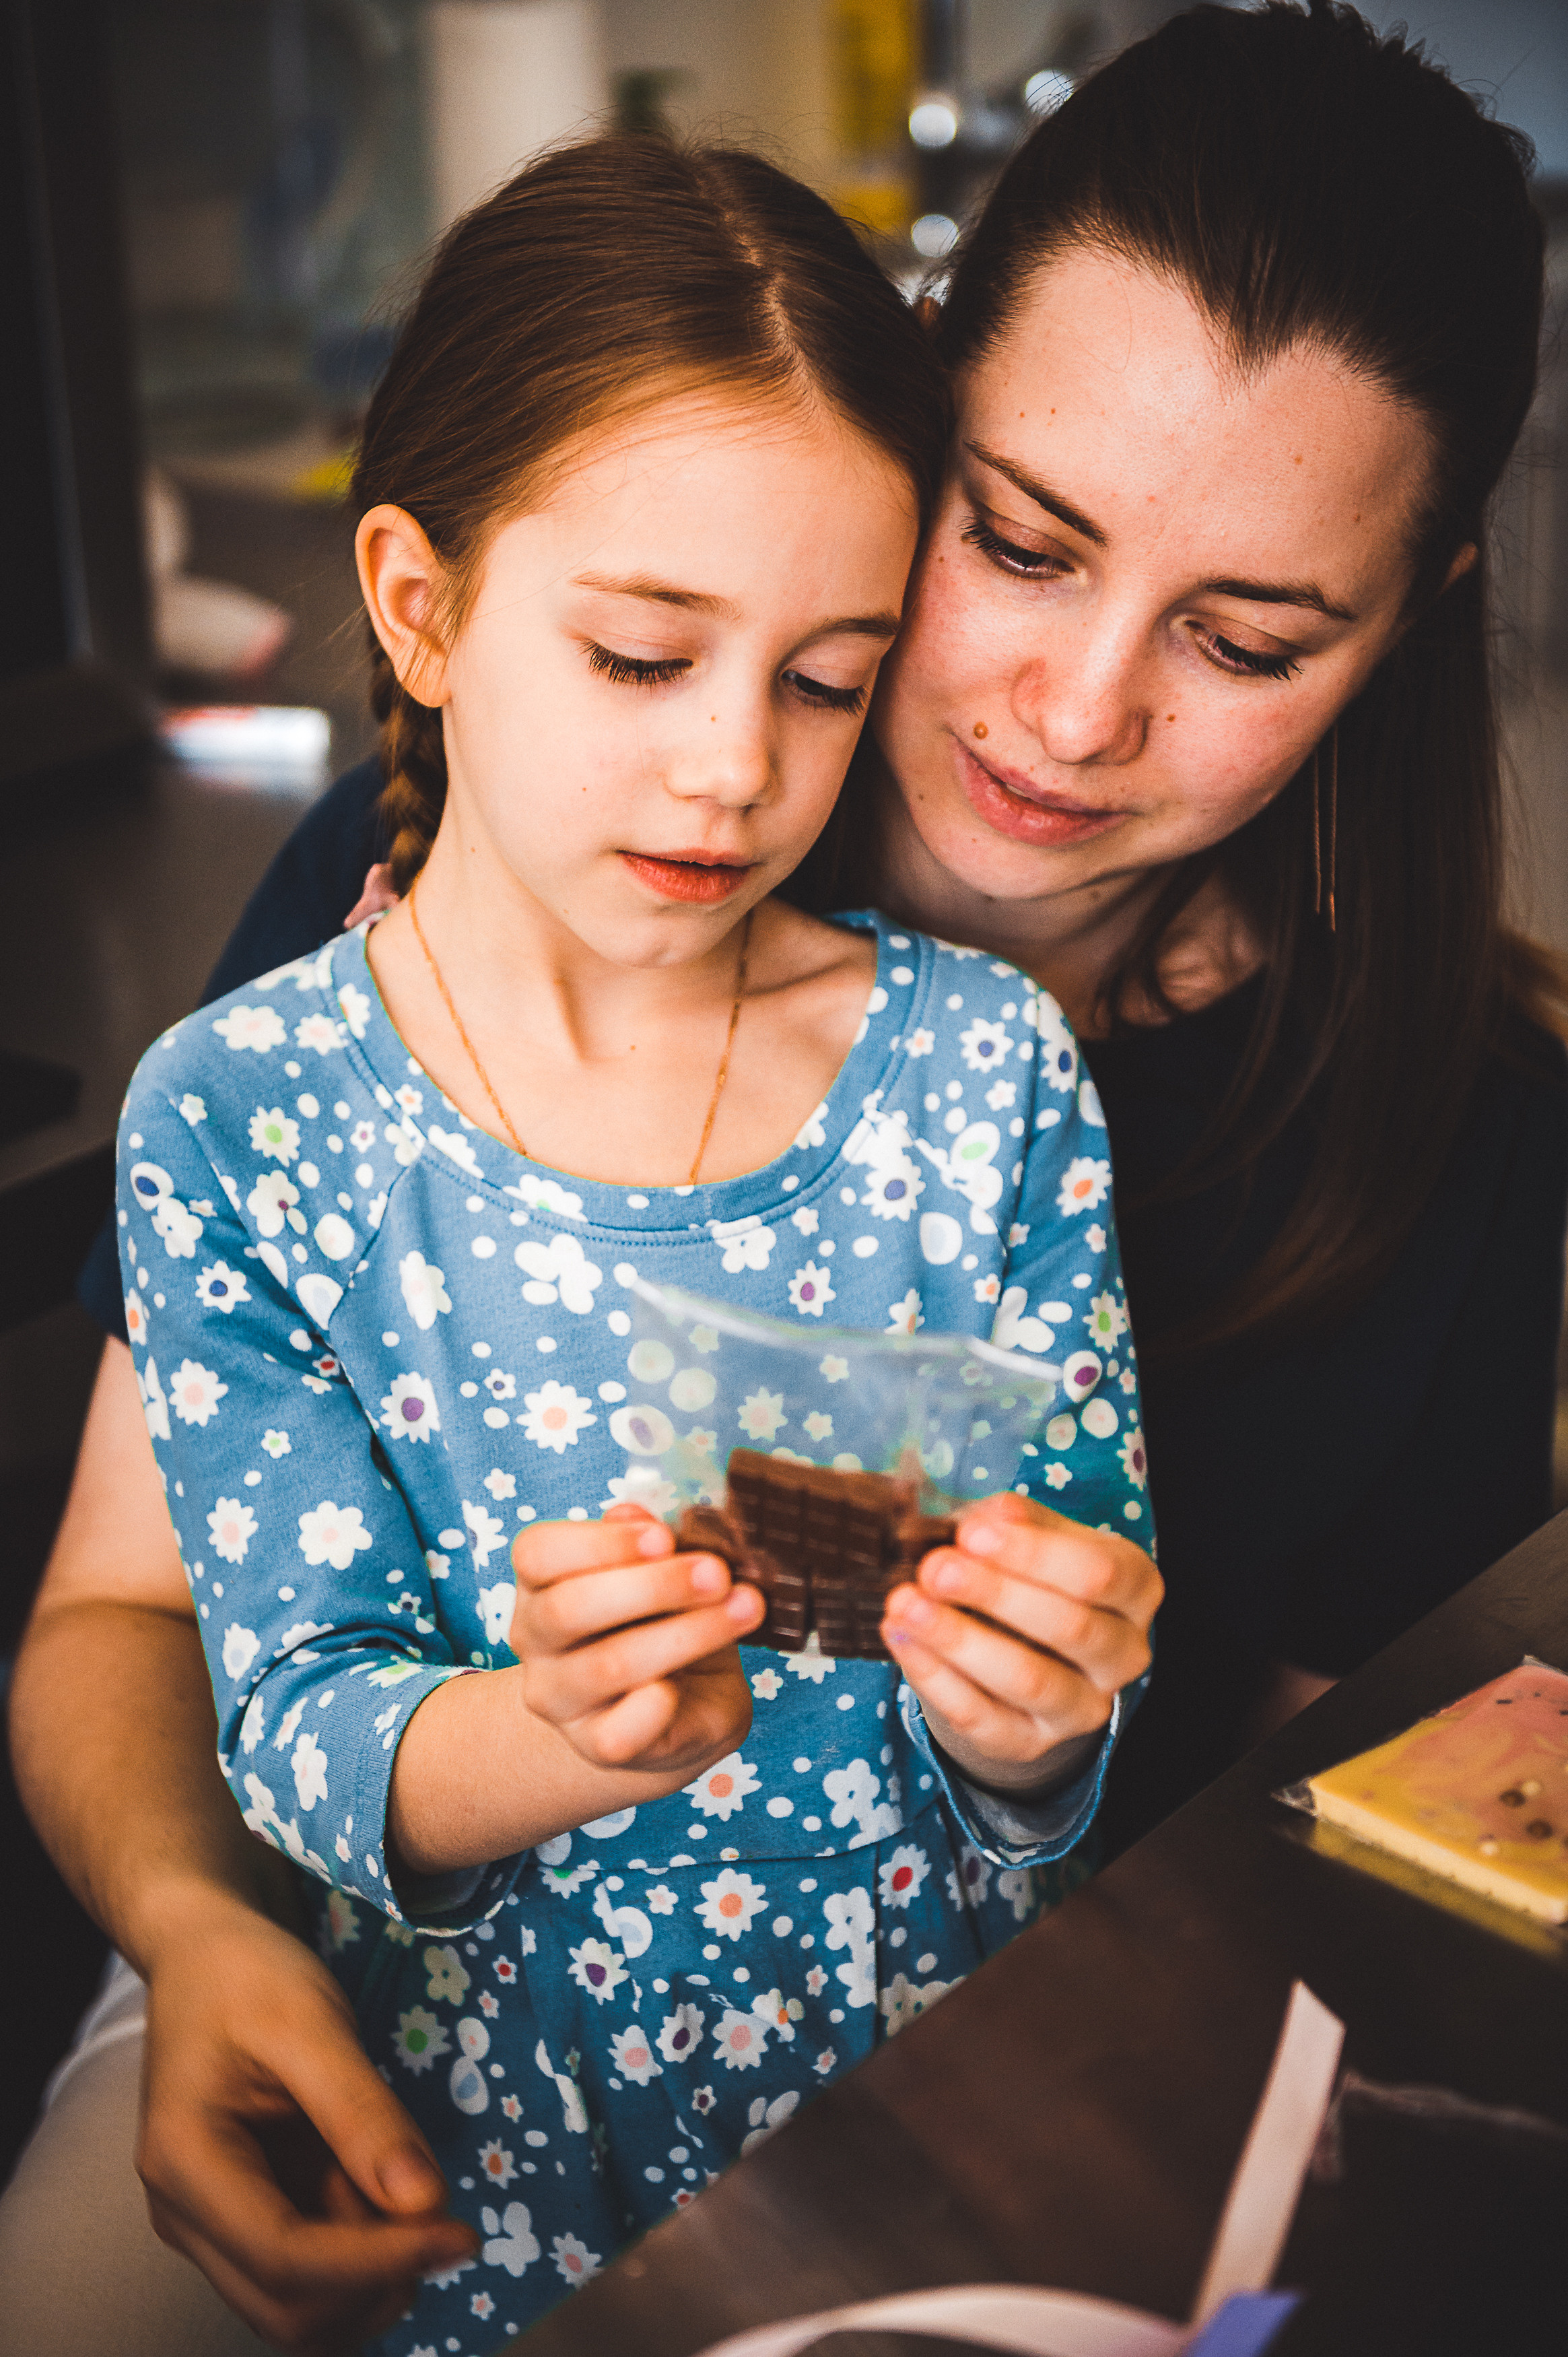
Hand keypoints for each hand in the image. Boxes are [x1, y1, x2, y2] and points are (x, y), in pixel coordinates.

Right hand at [136, 1894, 477, 2352]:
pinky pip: (302, 2269)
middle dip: (374, 2285)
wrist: (203, 1956)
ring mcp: (209, 2223)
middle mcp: (185, 2215)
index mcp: (186, 2164)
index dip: (377, 2261)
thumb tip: (425, 2202)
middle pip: (284, 2308)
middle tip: (447, 2226)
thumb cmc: (248, 1975)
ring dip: (369, 2278)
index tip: (459, 2234)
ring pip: (295, 2306)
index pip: (285, 2258)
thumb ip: (363, 2113)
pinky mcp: (240, 2217)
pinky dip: (357, 2254)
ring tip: (408, 2192)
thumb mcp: (310, 2022)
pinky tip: (382, 2190)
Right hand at [510, 1504, 763, 1777]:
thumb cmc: (665, 1623)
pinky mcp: (597, 1746)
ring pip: (607, 1666)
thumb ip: (652, 1543)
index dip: (599, 1542)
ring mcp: (562, 1700)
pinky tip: (684, 1687)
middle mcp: (536, 1642)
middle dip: (653, 1586)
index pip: (538, 1554)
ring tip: (745, 1608)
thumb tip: (639, 1512)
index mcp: (541, 1585)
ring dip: (685, 1634)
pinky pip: (620, 1733)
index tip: (665, 1536)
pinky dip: (655, 1707)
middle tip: (718, 1573)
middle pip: (568, 1609)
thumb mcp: (665, 1575)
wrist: (678, 1709)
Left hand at [881, 1491, 1160, 1793]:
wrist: (1025, 1649)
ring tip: (905, 1603)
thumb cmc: (1033, 1574)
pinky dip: (935, 1677)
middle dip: (995, 1594)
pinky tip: (901, 1637)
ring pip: (1029, 1680)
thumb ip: (1013, 1522)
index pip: (1098, 1574)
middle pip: (1070, 1627)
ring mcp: (1082, 1707)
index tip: (970, 1533)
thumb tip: (986, 1519)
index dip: (1033, 1554)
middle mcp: (1124, 1654)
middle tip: (933, 1568)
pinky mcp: (1030, 1743)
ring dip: (959, 1640)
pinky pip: (983, 1718)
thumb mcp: (1034, 1535)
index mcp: (1136, 1588)